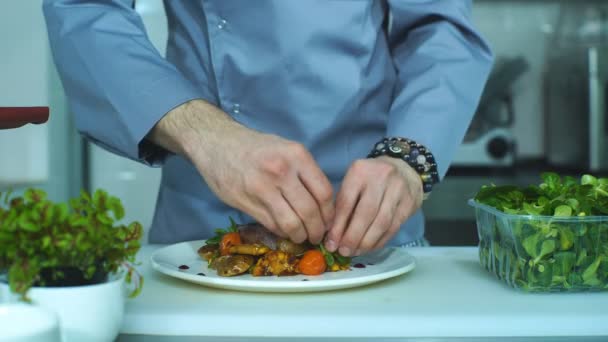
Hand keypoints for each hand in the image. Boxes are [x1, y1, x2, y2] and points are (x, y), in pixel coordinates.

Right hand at [148, 100, 333, 243]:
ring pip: (291, 223)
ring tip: (302, 237)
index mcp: (296, 155)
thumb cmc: (255, 147)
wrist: (216, 143)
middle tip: (317, 236)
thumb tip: (322, 204)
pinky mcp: (246, 202)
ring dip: (300, 236)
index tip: (329, 221)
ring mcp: (262, 188)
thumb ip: (304, 172)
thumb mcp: (285, 148)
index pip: (323, 192)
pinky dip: (282, 232)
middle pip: (310, 211)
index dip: (329, 213)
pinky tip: (284, 231)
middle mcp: (281, 171)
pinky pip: (272, 225)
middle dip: (317, 230)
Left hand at [324, 156, 422, 255]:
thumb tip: (332, 235)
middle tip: (344, 251)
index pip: (347, 201)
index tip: (331, 243)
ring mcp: (398, 190)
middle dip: (353, 237)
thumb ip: (342, 204)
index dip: (338, 226)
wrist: (404, 169)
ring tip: (355, 252)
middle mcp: (380, 178)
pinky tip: (370, 248)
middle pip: (365, 213)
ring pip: (381, 223)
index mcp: (360, 171)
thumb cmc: (370, 178)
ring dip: (367, 242)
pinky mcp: (409, 203)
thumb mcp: (353, 182)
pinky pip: (393, 227)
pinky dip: (380, 241)